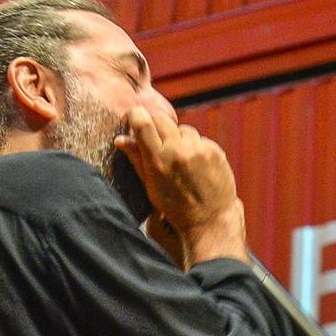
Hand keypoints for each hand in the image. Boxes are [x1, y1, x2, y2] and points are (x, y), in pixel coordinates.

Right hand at [115, 108, 247, 262]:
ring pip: (182, 129)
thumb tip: (120, 139)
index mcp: (158, 160)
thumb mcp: (150, 186)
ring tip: (180, 160)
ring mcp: (199, 149)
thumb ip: (136, 159)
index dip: (136, 116)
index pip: (143, 123)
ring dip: (178, 139)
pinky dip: (195, 148)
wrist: (209, 219)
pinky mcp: (214, 150)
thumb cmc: (174, 206)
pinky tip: (195, 166)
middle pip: (161, 119)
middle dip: (156, 125)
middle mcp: (178, 151)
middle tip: (158, 140)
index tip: (135, 118)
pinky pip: (200, 139)